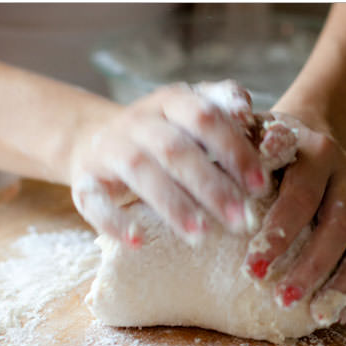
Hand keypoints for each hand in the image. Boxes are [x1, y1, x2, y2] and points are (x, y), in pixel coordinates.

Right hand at [69, 81, 269, 245]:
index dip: (233, 150)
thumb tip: (246, 110)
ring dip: (173, 205)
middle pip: (175, 149)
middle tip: (242, 220)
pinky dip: (116, 223)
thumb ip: (220, 108)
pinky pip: (96, 201)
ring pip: (140, 173)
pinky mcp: (84, 181)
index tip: (260, 186)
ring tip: (201, 236)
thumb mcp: (189, 114)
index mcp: (169, 102)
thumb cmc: (161, 134)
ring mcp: (108, 150)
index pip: (204, 117)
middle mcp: (137, 122)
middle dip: (211, 186)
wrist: (92, 140)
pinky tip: (139, 242)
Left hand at [244, 112, 345, 323]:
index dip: (279, 235)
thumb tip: (212, 178)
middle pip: (339, 224)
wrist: (312, 136)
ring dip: (343, 283)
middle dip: (312, 266)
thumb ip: (238, 151)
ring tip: (317, 315)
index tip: (251, 270)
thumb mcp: (251, 137)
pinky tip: (343, 312)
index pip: (301, 196)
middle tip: (282, 299)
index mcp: (317, 151)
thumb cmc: (268, 145)